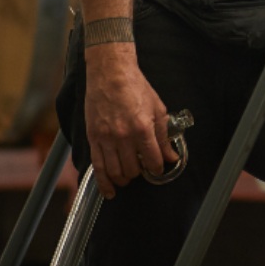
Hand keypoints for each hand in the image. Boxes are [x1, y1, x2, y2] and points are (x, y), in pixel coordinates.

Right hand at [82, 46, 176, 197]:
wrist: (111, 73)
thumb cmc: (135, 87)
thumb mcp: (157, 109)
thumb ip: (164, 136)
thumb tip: (171, 156)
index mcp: (142, 128)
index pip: (153, 161)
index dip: (157, 168)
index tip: (158, 168)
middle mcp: (123, 136)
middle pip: (133, 170)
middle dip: (140, 173)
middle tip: (142, 168)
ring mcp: (106, 138)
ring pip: (115, 172)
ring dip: (123, 179)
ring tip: (128, 177)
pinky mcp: (93, 138)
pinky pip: (97, 167)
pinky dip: (103, 183)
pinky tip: (109, 191)